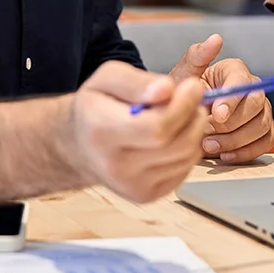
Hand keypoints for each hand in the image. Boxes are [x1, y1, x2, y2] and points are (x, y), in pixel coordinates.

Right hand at [62, 62, 206, 202]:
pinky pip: (184, 169)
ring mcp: (131, 185)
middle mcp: (115, 165)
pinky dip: (187, 148)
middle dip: (193, 115)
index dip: (183, 105)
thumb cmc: (95, 107)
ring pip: (186, 156)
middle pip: (178, 144)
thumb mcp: (107, 78)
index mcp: (101, 131)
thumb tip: (166, 89)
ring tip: (181, 113)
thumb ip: (137, 81)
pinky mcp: (146, 195)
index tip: (193, 85)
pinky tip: (173, 135)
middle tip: (193, 96)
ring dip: (194, 130)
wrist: (80, 145)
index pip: (157, 128)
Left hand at [170, 34, 273, 163]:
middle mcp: (253, 88)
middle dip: (232, 123)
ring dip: (235, 141)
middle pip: (256, 104)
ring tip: (210, 146)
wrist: (183, 118)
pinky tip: (224, 155)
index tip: (215, 115)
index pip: (242, 81)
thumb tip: (215, 39)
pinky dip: (245, 152)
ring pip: (262, 126)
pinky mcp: (263, 131)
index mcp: (234, 70)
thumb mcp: (184, 75)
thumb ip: (197, 57)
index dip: (231, 99)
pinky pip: (265, 143)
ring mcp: (261, 110)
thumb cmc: (185, 95)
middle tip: (207, 134)